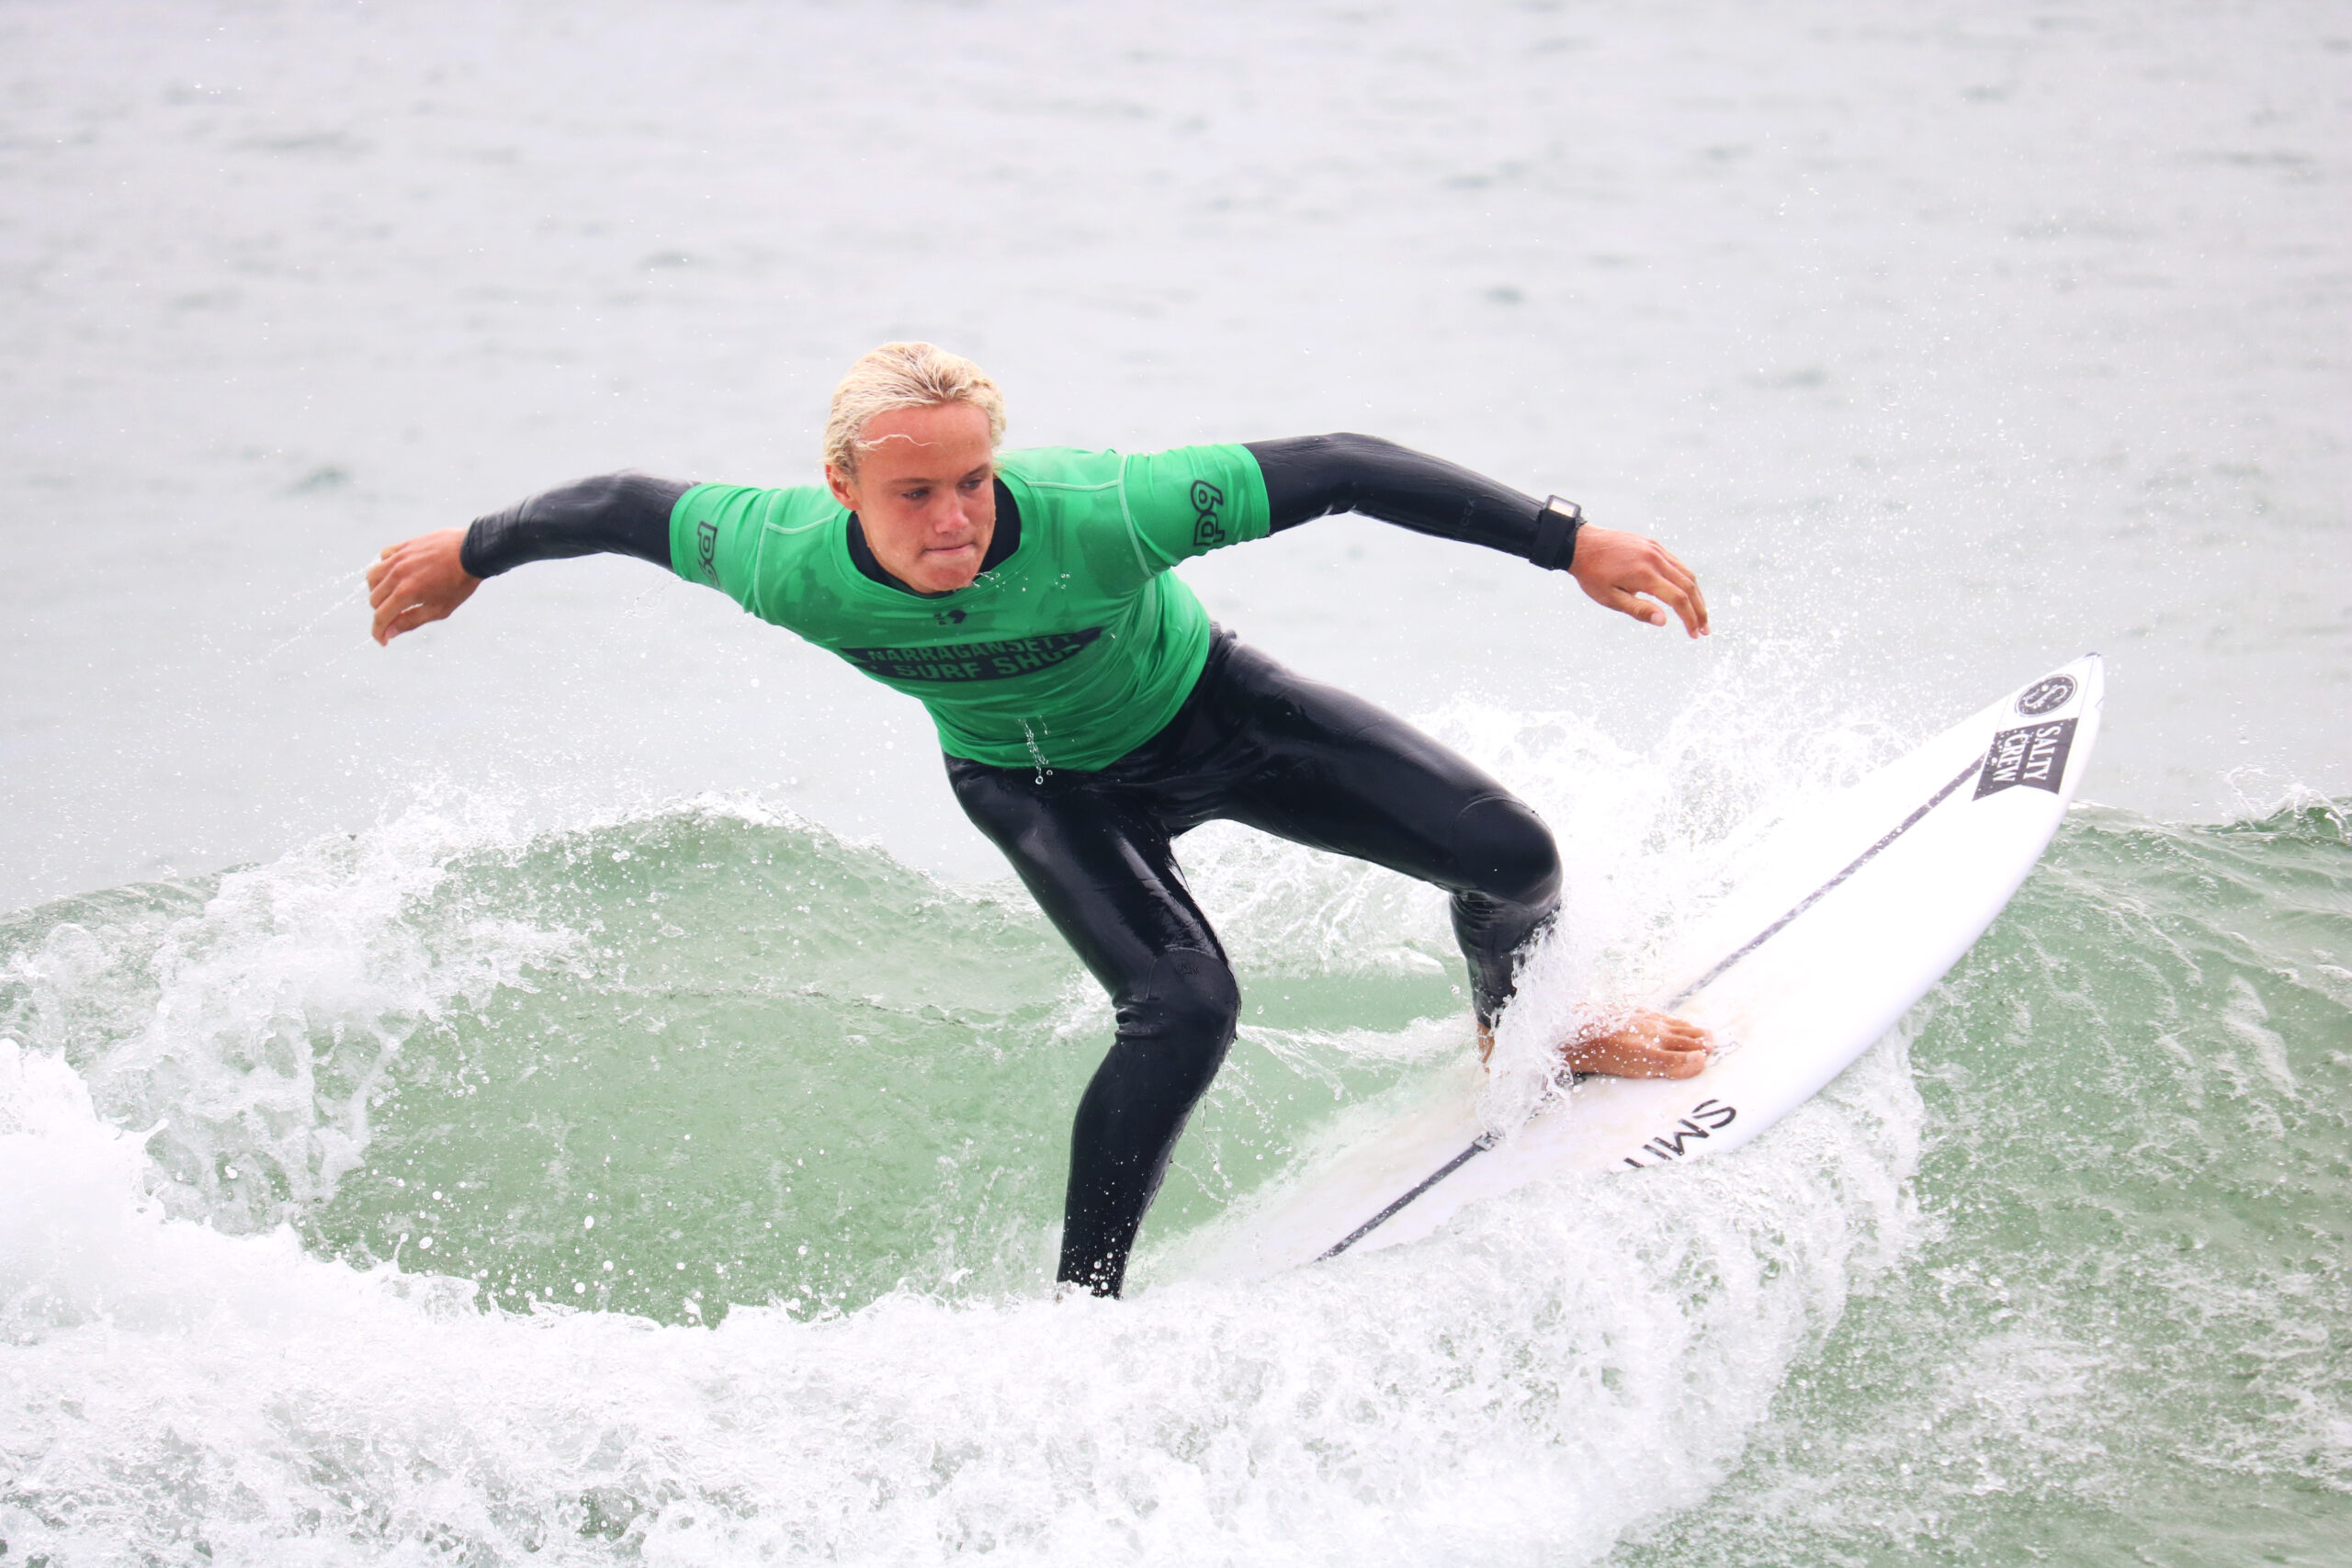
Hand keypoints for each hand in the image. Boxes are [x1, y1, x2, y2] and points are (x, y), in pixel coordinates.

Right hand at [367, 528, 478, 644]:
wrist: (473, 552)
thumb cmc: (460, 584)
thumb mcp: (439, 609)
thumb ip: (411, 621)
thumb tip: (389, 633)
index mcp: (406, 592)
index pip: (381, 616)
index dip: (378, 632)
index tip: (383, 640)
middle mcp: (397, 574)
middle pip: (374, 599)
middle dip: (382, 612)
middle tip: (396, 616)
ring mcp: (399, 558)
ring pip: (372, 577)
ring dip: (378, 590)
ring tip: (392, 596)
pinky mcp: (403, 546)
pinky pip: (383, 557)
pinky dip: (384, 568)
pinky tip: (396, 574)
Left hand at [1560, 1008, 1711, 1078]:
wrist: (1573, 1031)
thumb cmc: (1605, 1052)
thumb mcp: (1642, 1063)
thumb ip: (1672, 1063)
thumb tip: (1700, 1060)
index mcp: (1658, 1042)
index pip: (1686, 1048)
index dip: (1700, 1050)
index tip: (1712, 1051)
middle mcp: (1651, 1028)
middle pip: (1680, 1034)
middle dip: (1698, 1038)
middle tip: (1711, 1040)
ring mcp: (1638, 1019)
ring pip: (1668, 1024)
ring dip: (1685, 1028)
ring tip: (1696, 1030)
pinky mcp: (1625, 1014)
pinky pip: (1652, 1016)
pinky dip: (1666, 1019)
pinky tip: (1663, 1019)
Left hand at [1568, 525, 1709, 637]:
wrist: (1581, 544)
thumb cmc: (1592, 575)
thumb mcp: (1610, 598)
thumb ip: (1638, 609)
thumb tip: (1664, 621)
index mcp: (1644, 574)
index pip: (1678, 599)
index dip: (1690, 618)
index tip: (1695, 634)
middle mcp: (1655, 558)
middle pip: (1688, 585)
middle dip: (1700, 610)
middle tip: (1705, 629)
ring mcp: (1656, 549)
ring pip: (1686, 573)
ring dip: (1696, 595)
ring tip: (1700, 615)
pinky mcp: (1653, 545)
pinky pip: (1676, 563)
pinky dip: (1686, 580)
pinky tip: (1686, 594)